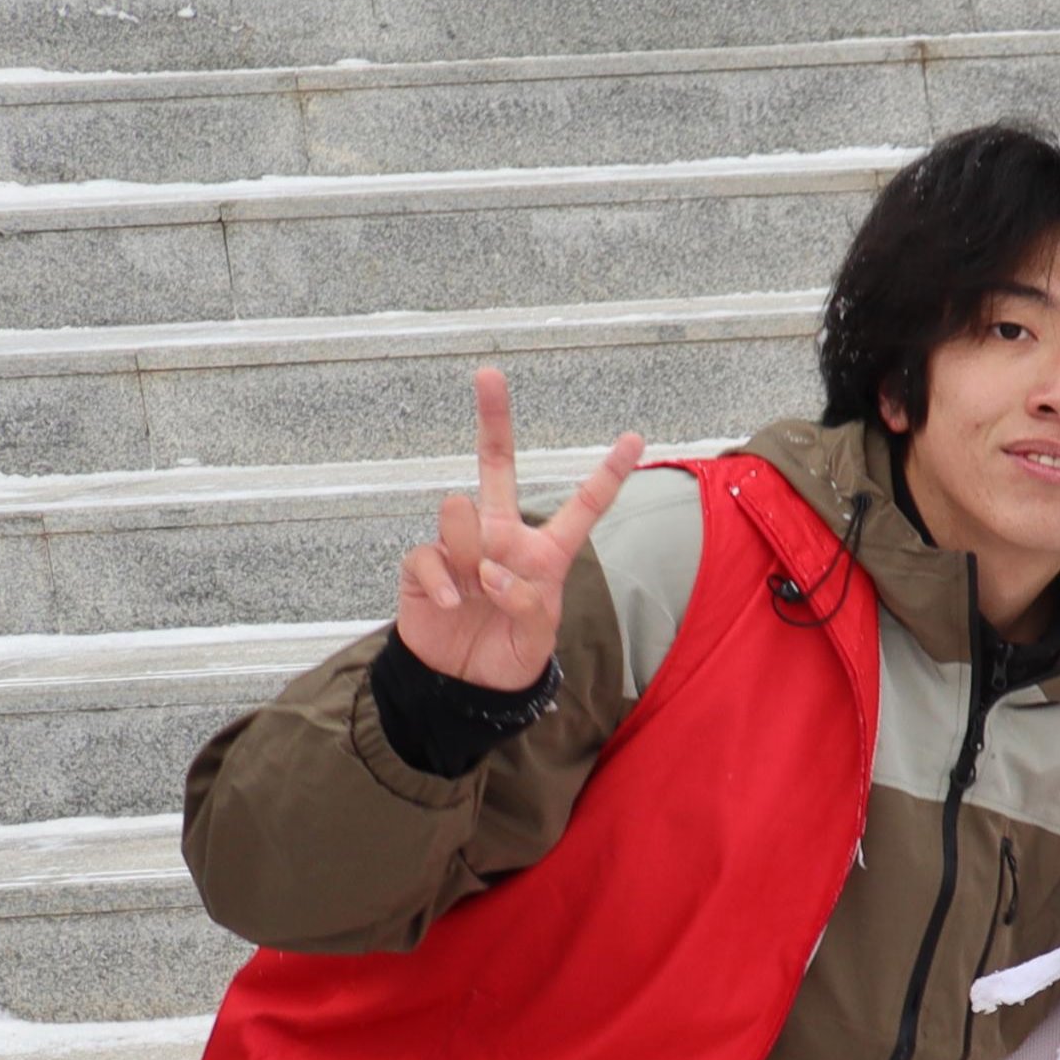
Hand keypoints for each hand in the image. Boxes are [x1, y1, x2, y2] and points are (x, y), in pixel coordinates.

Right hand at [399, 366, 645, 692]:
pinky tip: (453, 604)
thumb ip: (525, 600)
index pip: (582, 507)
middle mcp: (502, 537)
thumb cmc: (511, 654)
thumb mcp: (539, 636)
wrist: (463, 685)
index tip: (635, 437)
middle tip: (489, 374)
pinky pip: (430, 556)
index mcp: (545, 552)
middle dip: (493, 420)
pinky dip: (444, 582)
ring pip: (462, 517)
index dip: (608, 474)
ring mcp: (460, 547)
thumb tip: (488, 570)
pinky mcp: (424, 565)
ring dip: (470, 553)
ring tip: (477, 593)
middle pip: (496, 468)